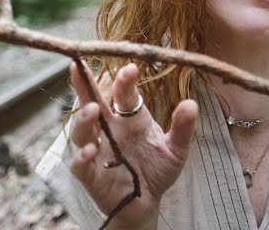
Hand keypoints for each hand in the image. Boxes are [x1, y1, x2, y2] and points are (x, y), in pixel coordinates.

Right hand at [68, 62, 197, 228]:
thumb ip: (182, 128)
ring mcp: (98, 151)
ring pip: (82, 132)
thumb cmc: (158, 170)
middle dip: (84, 86)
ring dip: (83, 120)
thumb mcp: (176, 149)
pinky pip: (80, 165)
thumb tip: (191, 104)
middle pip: (92, 103)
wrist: (148, 202)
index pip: (123, 94)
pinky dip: (82, 156)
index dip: (124, 81)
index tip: (130, 69)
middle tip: (77, 66)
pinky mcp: (91, 175)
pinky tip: (91, 150)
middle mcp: (110, 130)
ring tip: (92, 109)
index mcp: (131, 119)